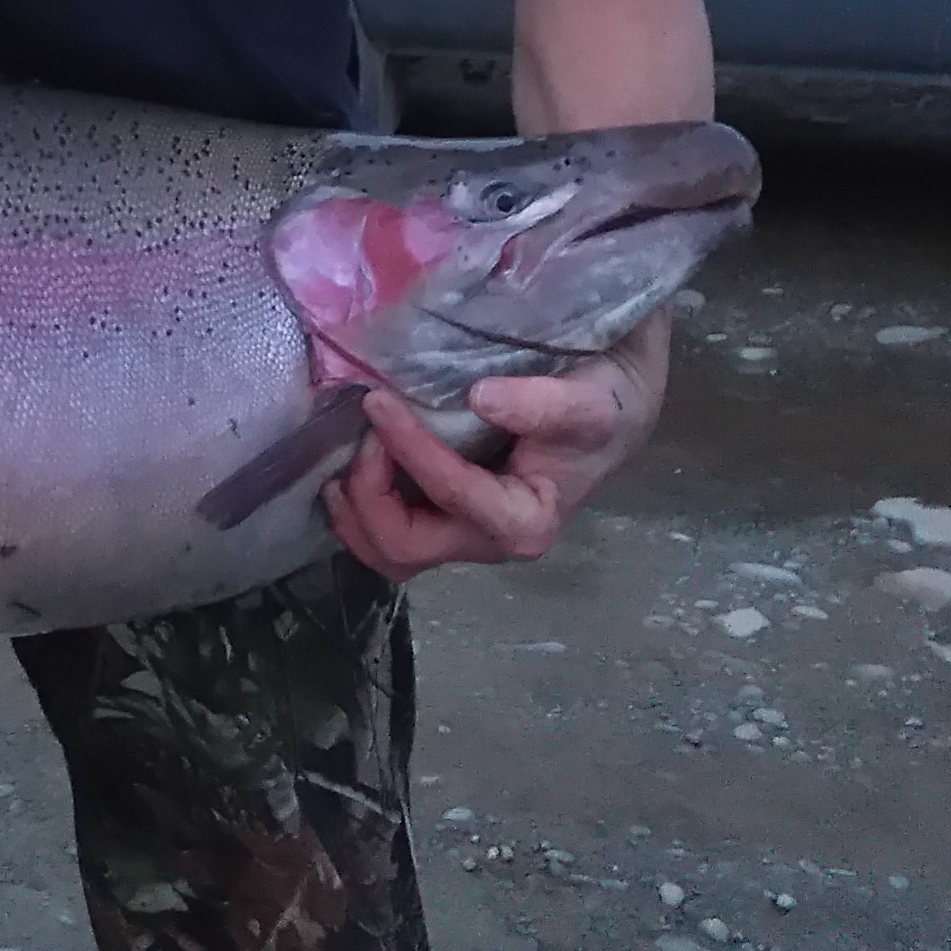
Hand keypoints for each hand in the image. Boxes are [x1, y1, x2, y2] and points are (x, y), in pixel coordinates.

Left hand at [323, 310, 671, 583]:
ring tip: (339, 463)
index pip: (451, 495)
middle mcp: (490, 541)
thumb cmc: (602, 404)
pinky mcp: (447, 518)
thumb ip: (544, 404)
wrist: (611, 407)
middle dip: (370, 495)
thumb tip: (482, 398)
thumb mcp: (588, 401)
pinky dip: (361, 508)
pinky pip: (390, 532)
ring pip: (390, 552)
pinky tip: (350, 467)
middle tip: (364, 435)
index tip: (379, 399)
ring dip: (356, 513)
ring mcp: (465, 534)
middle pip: (405, 547)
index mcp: (526, 521)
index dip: (409, 449)